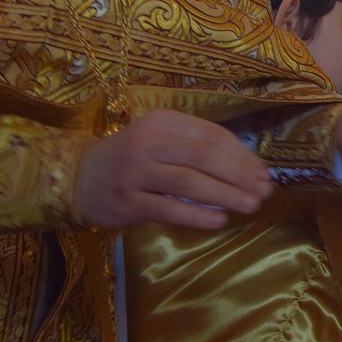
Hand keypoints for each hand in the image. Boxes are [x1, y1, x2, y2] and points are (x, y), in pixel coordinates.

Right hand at [75, 109, 272, 229]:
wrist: (79, 178)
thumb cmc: (132, 160)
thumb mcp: (161, 141)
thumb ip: (198, 150)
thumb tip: (251, 170)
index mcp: (162, 121)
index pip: (211, 135)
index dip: (241, 155)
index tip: (262, 172)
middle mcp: (148, 141)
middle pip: (203, 156)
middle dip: (239, 175)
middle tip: (262, 191)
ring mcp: (136, 171)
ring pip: (189, 182)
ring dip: (225, 195)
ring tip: (250, 206)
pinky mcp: (128, 201)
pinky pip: (170, 209)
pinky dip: (197, 215)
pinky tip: (219, 221)